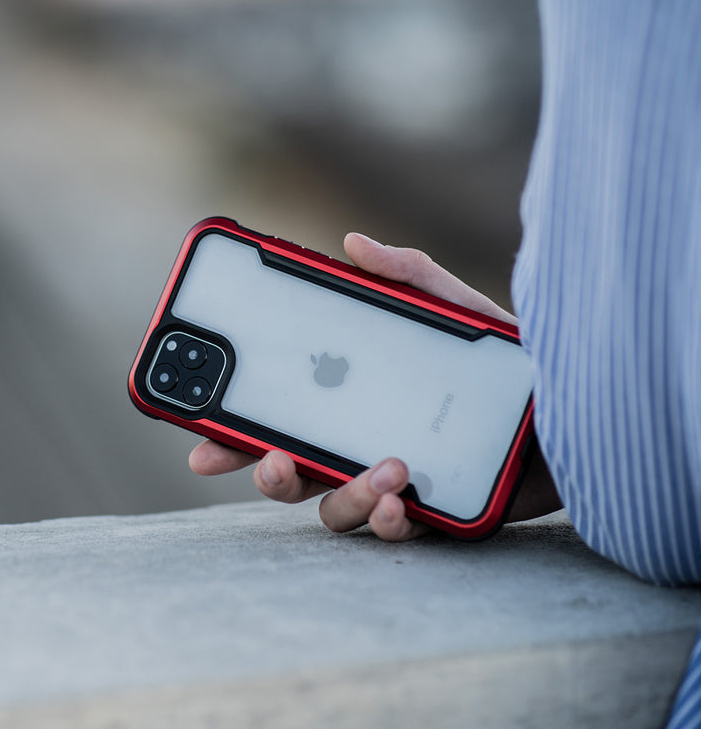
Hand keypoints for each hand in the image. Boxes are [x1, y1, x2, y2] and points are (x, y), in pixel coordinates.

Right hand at [189, 233, 559, 539]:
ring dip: (345, 493)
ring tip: (386, 467)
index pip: (282, 419)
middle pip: (292, 473)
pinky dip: (387, 520)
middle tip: (271, 457)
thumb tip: (351, 243)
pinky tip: (400, 500)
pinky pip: (392, 531)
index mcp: (353, 405)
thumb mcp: (451, 309)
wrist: (570, 409)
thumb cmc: (504, 359)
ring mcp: (393, 484)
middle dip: (268, 474)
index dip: (236, 431)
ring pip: (335, 509)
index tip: (203, 436)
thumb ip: (406, 274)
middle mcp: (362, 447)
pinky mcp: (431, 514)